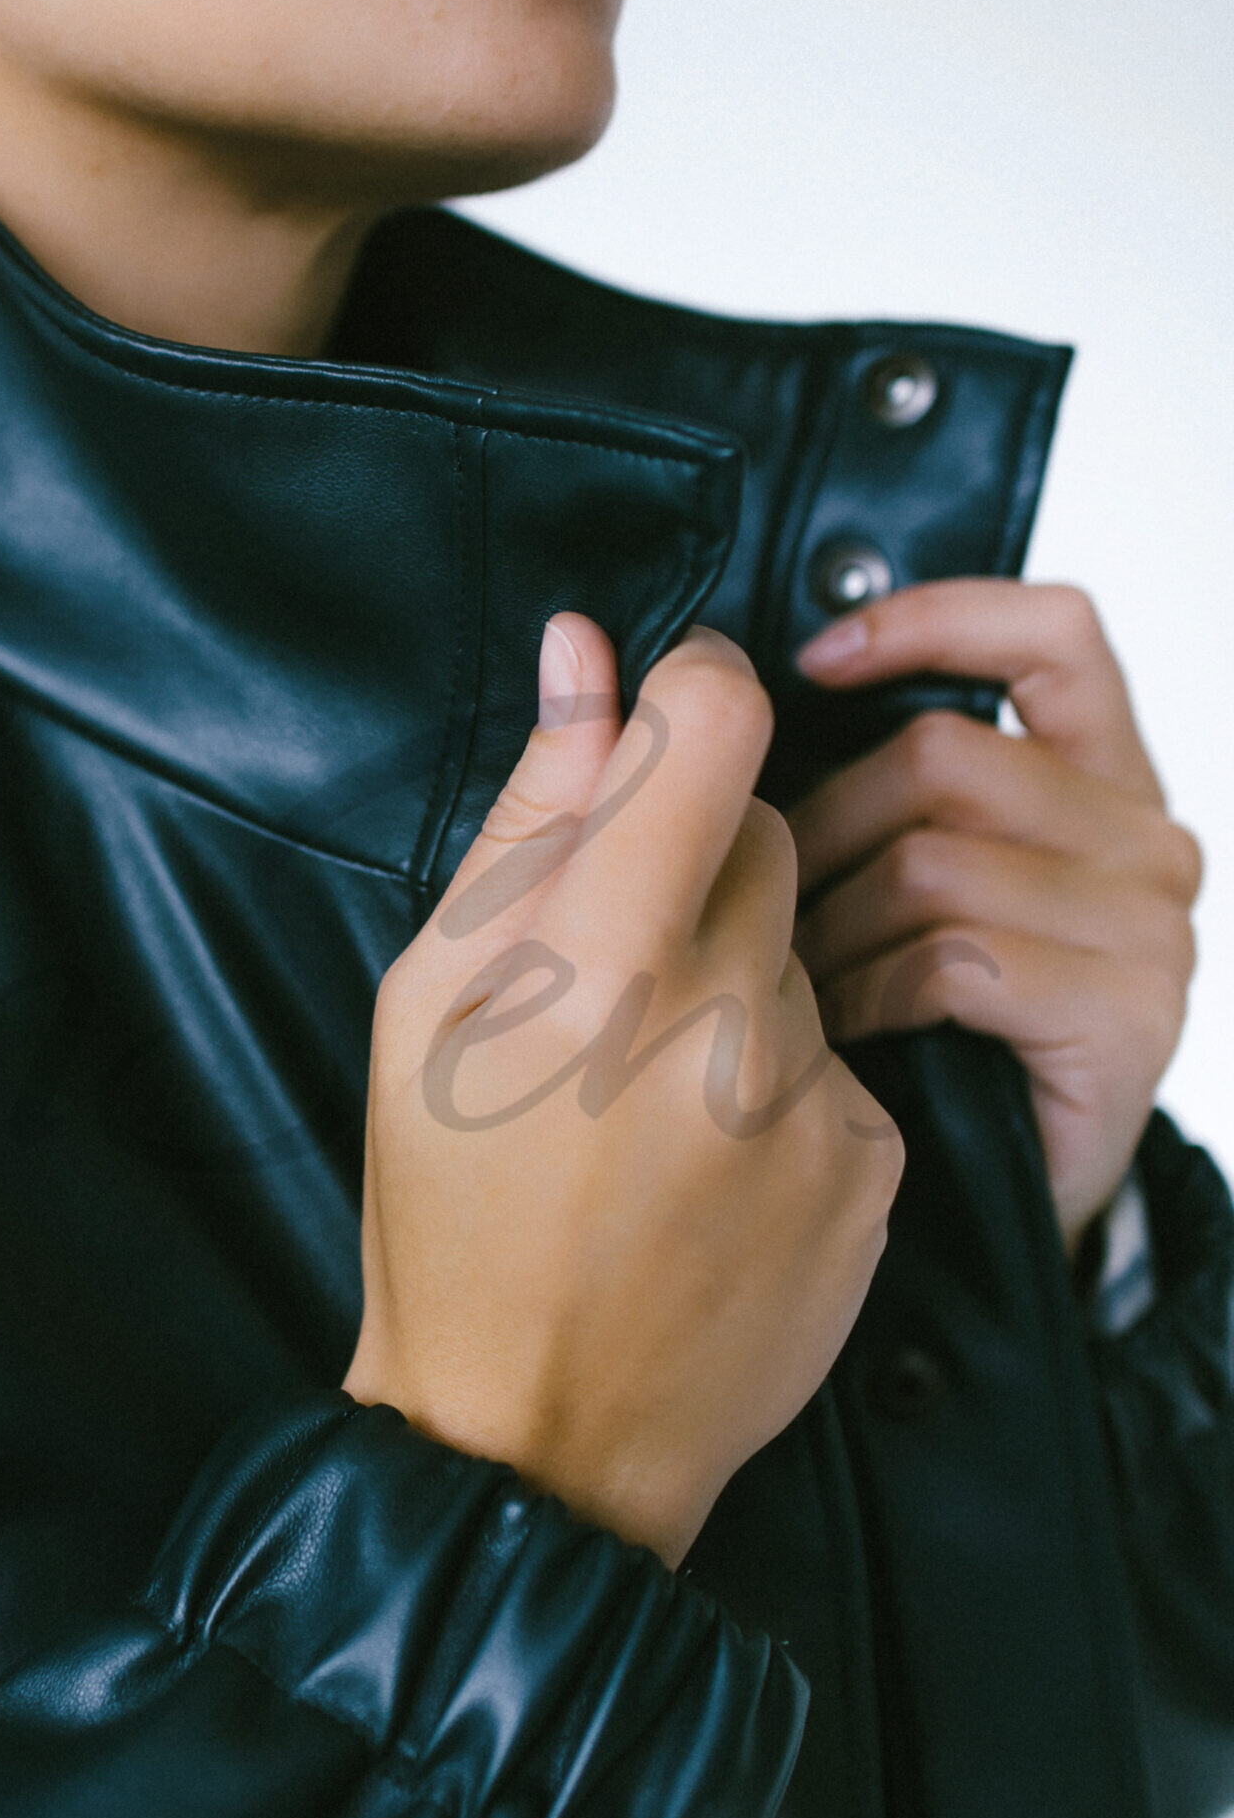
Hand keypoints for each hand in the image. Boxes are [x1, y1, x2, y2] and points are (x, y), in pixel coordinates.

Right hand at [344, 614, 901, 1569]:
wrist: (535, 1439)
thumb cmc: (451, 1217)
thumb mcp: (426, 1005)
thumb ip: (527, 820)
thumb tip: (586, 657)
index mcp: (594, 964)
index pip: (717, 723)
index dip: (694, 689)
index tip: (666, 719)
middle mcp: (725, 1021)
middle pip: (764, 833)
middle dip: (691, 866)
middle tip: (608, 981)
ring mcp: (814, 1101)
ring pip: (800, 952)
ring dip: (733, 984)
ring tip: (646, 1100)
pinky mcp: (874, 1167)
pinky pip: (840, 1057)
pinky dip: (780, 1082)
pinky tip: (707, 1165)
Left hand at [788, 579, 1201, 1258]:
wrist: (968, 1197)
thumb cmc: (898, 1024)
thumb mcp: (863, 869)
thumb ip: (817, 761)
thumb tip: (667, 652)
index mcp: (1093, 770)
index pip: (1052, 632)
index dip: (931, 620)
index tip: (810, 661)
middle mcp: (1143, 834)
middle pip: (942, 757)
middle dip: (817, 828)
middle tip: (755, 903)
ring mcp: (1148, 927)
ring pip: (933, 861)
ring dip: (827, 926)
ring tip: (786, 981)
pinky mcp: (1126, 1015)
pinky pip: (954, 957)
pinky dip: (867, 993)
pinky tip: (834, 1031)